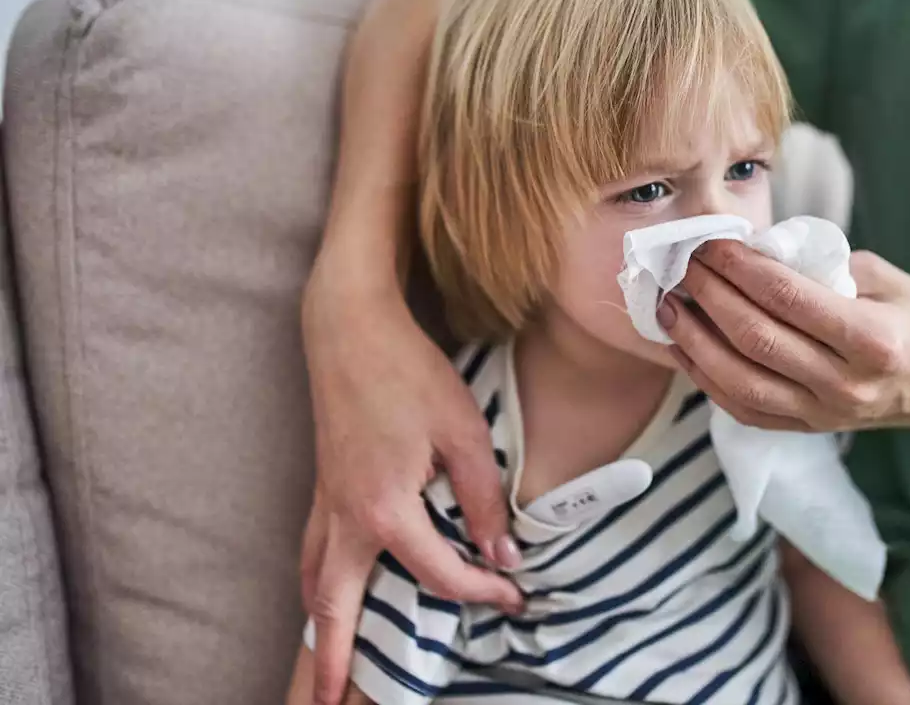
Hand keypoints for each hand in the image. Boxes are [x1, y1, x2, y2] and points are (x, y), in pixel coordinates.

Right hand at [300, 273, 523, 704]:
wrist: (349, 328)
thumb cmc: (409, 373)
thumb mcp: (464, 433)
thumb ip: (483, 499)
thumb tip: (502, 555)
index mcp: (385, 510)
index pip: (439, 573)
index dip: (482, 591)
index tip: (515, 596)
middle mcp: (345, 517)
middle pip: (335, 606)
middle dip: (331, 662)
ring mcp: (325, 502)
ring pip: (313, 582)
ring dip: (319, 628)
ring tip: (323, 665)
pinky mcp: (321, 485)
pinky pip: (309, 551)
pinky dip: (312, 584)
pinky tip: (320, 591)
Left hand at [660, 242, 909, 432]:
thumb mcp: (886, 278)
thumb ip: (823, 265)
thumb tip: (756, 252)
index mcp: (871, 338)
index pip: (786, 298)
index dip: (740, 267)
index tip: (712, 242)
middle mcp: (845, 383)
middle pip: (755, 338)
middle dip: (710, 295)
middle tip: (684, 264)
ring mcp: (824, 413)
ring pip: (739, 380)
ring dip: (695, 340)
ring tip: (671, 305)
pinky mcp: (808, 428)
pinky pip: (743, 408)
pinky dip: (706, 378)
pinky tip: (685, 347)